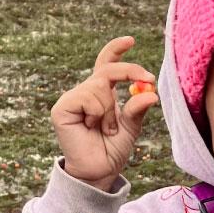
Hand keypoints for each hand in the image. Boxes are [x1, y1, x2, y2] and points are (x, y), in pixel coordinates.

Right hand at [51, 35, 159, 188]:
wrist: (98, 172)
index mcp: (102, 94)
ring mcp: (72, 99)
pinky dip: (98, 113)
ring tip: (105, 129)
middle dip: (130, 72)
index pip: (106, 64)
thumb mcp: (132, 127)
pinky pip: (88, 97)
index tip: (131, 40)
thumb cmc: (112, 150)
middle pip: (108, 70)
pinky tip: (90, 127)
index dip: (116, 49)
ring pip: (100, 86)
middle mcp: (86, 92)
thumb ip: (138, 108)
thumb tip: (151, 93)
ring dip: (111, 110)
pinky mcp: (62, 108)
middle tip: (148, 80)